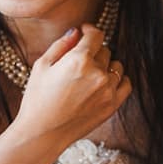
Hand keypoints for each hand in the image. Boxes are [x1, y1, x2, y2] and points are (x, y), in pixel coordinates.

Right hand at [11, 25, 130, 148]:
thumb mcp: (42, 66)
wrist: (42, 133)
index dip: (89, 30)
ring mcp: (107, 90)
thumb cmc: (37, 99)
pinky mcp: (112, 105)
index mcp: (79, 60)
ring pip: (116, 66)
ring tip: (90, 75)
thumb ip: (61, 45)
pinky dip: (118, 80)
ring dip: (106, 65)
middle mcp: (97, 73)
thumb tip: (76, 32)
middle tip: (79, 61)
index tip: (84, 32)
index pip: (95, 34)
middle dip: (92, 51)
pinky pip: (125, 84)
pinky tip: (104, 83)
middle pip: (104, 50)